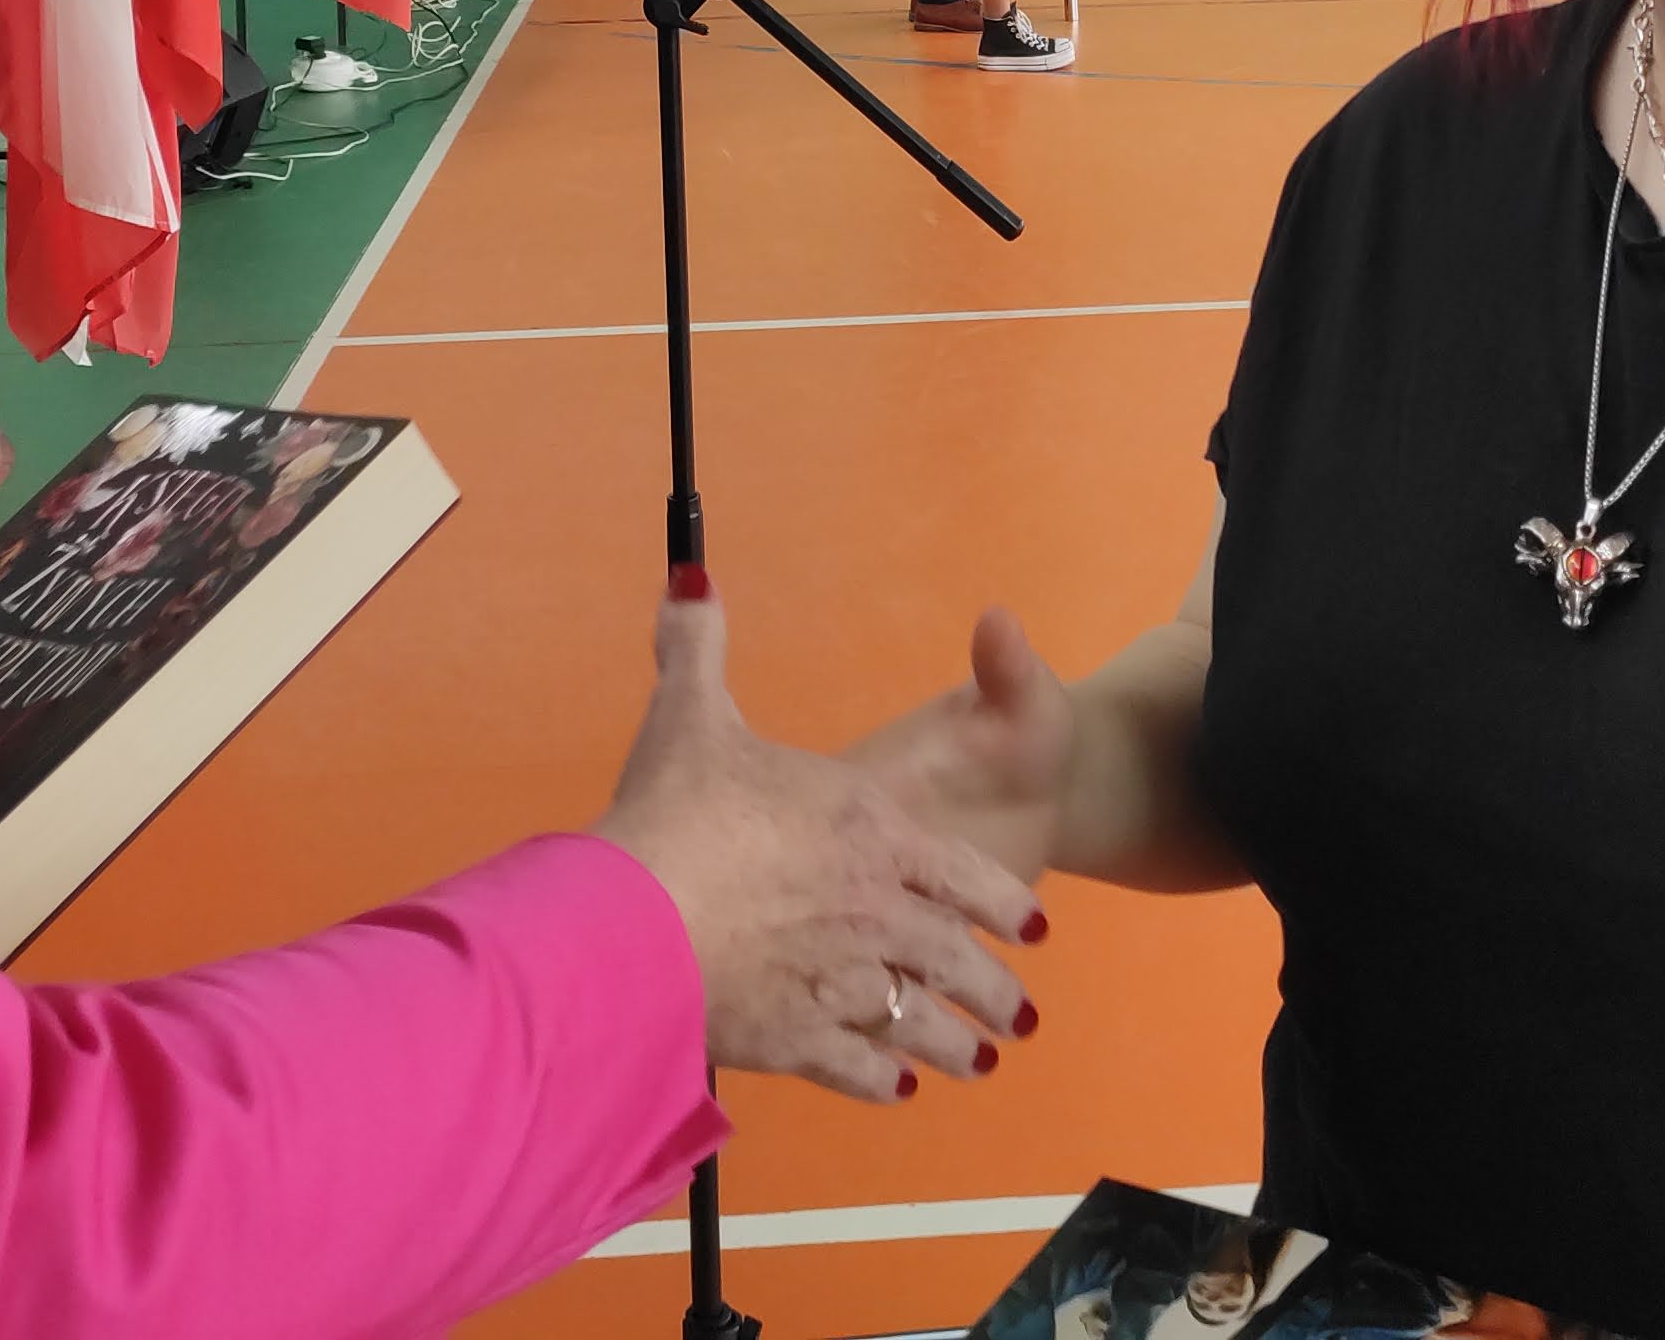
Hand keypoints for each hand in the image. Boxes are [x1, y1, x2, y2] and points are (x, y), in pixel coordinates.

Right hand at [595, 585, 1040, 1101]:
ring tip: (981, 1063)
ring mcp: (843, 982)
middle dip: (994, 988)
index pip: (961, 875)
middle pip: (956, 958)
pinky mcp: (798, 1041)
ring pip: (922, 1022)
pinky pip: (858, 1065)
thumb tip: (690, 576)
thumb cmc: (677, 814)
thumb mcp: (692, 718)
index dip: (998, 900)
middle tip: (1024, 1015)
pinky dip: (883, 1078)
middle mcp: (877, 912)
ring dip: (956, 1045)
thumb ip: (700, 649)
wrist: (635, 922)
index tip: (1030, 925)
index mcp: (872, 833)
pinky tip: (897, 1088)